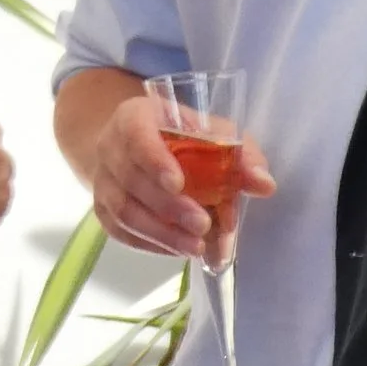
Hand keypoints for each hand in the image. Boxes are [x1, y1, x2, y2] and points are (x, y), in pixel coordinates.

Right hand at [89, 94, 274, 256]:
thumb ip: (240, 155)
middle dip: (169, 207)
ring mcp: (101, 180)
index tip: (179, 183)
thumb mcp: (211, 133)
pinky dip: (151, 243)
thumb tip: (264, 184)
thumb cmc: (179, 136)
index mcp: (133, 117)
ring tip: (195, 247)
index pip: (137, 135)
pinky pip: (121, 231)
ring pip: (124, 211)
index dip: (155, 160)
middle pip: (132, 179)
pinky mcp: (102, 209)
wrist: (136, 148)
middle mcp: (109, 146)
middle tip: (203, 225)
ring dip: (162, 233)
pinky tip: (177, 249)